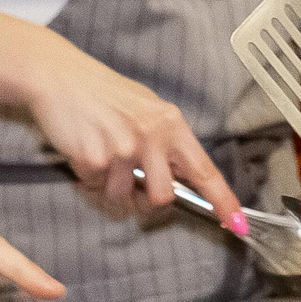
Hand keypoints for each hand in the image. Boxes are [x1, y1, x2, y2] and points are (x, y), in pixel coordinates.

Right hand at [14, 23, 249, 225]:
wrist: (62, 77)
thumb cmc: (106, 95)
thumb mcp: (147, 110)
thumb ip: (166, 143)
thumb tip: (182, 179)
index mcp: (171, 124)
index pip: (204, 169)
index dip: (222, 200)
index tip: (238, 224)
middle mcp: (151, 136)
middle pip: (162, 198)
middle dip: (146, 199)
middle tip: (132, 181)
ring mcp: (122, 148)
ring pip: (123, 198)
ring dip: (111, 186)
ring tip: (102, 154)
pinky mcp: (94, 158)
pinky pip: (95, 188)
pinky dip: (88, 177)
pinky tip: (84, 149)